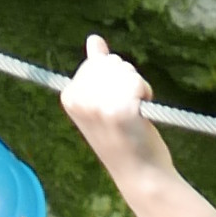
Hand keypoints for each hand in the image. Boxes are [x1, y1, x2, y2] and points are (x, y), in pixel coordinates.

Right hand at [62, 35, 174, 182]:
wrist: (142, 176)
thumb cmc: (126, 140)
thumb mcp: (103, 103)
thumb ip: (97, 69)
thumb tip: (94, 39)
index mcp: (69, 96)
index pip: (97, 63)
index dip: (113, 80)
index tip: (113, 107)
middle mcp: (79, 99)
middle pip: (111, 63)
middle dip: (126, 81)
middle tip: (126, 113)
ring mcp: (98, 105)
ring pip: (125, 70)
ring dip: (137, 87)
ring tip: (134, 116)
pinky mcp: (119, 110)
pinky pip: (137, 82)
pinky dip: (146, 93)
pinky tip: (143, 114)